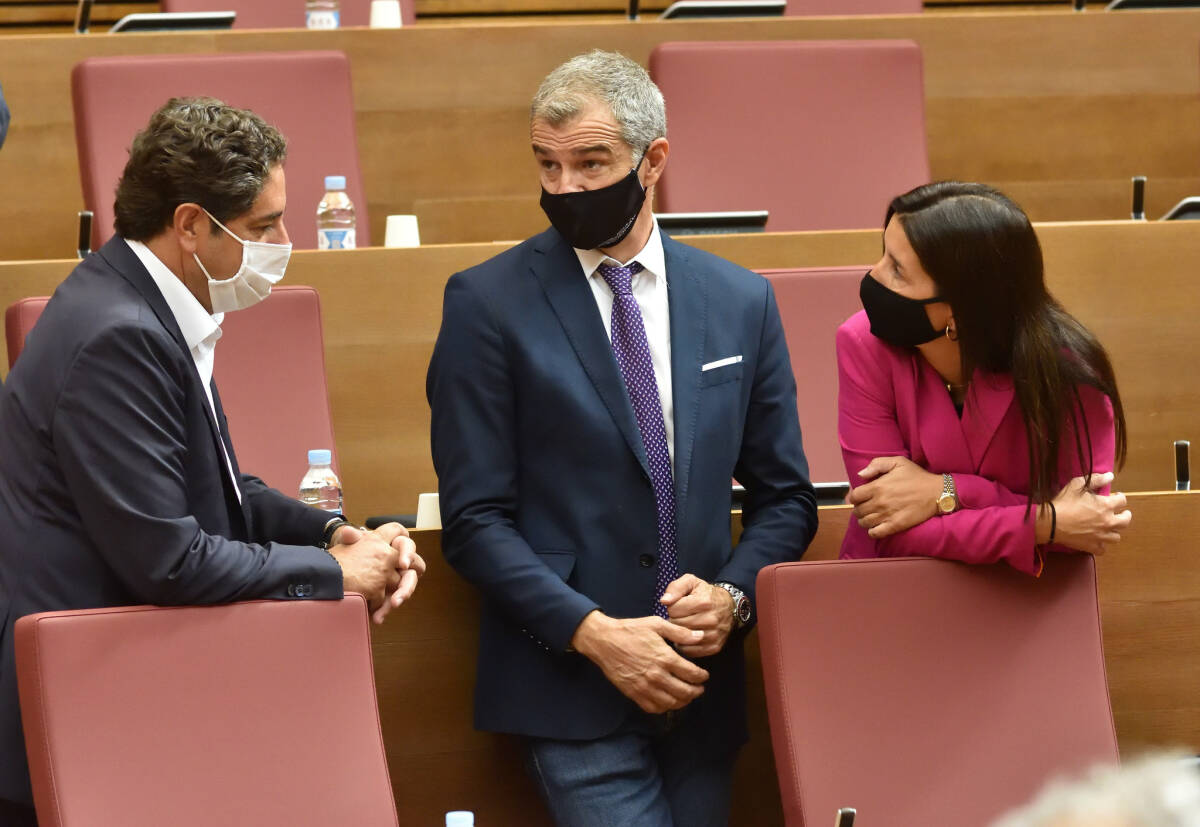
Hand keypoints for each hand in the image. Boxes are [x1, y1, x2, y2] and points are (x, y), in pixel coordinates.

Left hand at [332, 523, 426, 622]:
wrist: (341, 569)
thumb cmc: (350, 551)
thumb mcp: (350, 543)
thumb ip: (351, 537)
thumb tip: (348, 532)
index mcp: (393, 544)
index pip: (406, 544)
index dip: (407, 553)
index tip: (402, 563)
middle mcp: (399, 560)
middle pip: (414, 569)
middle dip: (408, 582)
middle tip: (400, 593)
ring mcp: (397, 577)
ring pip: (406, 586)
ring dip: (401, 596)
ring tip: (391, 606)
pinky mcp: (390, 591)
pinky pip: (393, 599)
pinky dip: (385, 609)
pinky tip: (377, 617)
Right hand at [570, 610, 708, 713]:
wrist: (604, 641)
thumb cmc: (630, 630)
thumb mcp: (656, 624)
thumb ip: (680, 632)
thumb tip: (700, 636)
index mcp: (664, 657)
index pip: (691, 674)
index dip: (702, 677)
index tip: (704, 676)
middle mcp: (656, 675)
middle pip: (684, 692)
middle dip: (696, 691)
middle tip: (699, 688)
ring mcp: (644, 687)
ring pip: (671, 703)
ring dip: (683, 701)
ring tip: (687, 696)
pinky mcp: (634, 694)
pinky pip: (653, 708)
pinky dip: (664, 707)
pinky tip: (668, 701)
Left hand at [660, 574, 733, 657]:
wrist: (729, 606)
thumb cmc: (705, 593)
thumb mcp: (691, 582)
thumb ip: (675, 588)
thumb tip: (664, 601)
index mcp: (703, 602)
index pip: (673, 610)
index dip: (672, 607)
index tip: (679, 605)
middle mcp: (711, 619)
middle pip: (677, 624)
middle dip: (675, 619)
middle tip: (682, 615)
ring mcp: (714, 635)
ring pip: (682, 639)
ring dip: (680, 632)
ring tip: (685, 624)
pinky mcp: (715, 647)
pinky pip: (690, 651)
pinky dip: (685, 645)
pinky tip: (688, 635)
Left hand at [848, 456, 943, 537]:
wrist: (936, 492)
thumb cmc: (917, 476)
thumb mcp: (898, 462)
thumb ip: (876, 465)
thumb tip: (860, 475)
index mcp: (877, 486)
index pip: (854, 497)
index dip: (855, 497)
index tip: (861, 497)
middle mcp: (879, 502)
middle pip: (857, 511)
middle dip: (859, 509)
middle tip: (866, 507)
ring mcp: (887, 515)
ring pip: (864, 523)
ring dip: (864, 520)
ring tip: (871, 516)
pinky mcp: (895, 525)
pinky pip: (875, 533)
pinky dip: (872, 531)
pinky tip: (876, 526)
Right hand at [1044, 472, 1130, 554]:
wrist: (1050, 522)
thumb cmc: (1063, 502)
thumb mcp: (1077, 485)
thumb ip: (1096, 479)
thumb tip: (1110, 476)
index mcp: (1106, 506)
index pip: (1123, 501)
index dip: (1119, 497)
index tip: (1114, 497)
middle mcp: (1108, 522)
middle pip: (1126, 521)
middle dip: (1125, 515)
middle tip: (1121, 514)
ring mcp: (1101, 536)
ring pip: (1116, 537)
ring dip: (1113, 531)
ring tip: (1108, 527)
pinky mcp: (1092, 546)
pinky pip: (1103, 549)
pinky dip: (1101, 545)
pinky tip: (1096, 540)